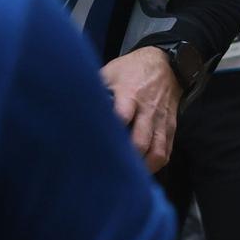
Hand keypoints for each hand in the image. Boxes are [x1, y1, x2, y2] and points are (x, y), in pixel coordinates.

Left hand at [101, 47, 179, 171]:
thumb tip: (68, 105)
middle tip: (108, 170)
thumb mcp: (110, 72)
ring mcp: (160, 120)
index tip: (93, 147)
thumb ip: (95, 90)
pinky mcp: (170, 127)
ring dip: (142, 166)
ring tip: (127, 174)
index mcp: (129, 94)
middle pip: (140, 141)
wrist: (166, 64)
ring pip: (156, 151)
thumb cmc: (131, 70)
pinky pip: (166, 151)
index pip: (121, 116)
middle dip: (126, 158)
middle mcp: (147, 110)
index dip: (109, 133)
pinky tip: (142, 169)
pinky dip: (155, 164)